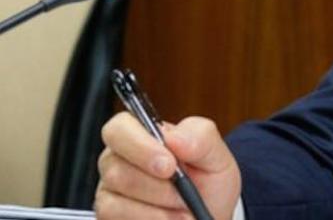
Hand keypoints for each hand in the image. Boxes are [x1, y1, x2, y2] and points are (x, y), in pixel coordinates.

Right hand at [97, 112, 240, 218]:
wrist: (208, 216)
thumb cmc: (208, 183)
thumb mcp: (216, 156)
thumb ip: (200, 137)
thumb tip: (173, 138)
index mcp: (141, 135)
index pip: (119, 129)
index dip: (140, 146)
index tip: (169, 164)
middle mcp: (118, 161)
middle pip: (115, 170)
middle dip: (156, 186)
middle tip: (183, 194)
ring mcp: (109, 192)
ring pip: (115, 200)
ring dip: (158, 208)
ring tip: (184, 208)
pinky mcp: (109, 216)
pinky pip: (117, 219)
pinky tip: (171, 219)